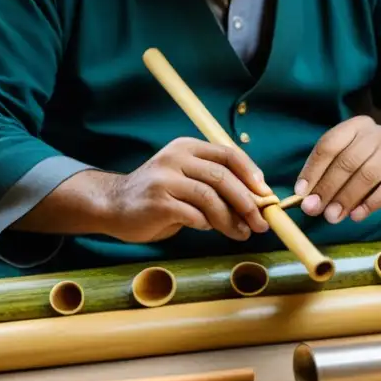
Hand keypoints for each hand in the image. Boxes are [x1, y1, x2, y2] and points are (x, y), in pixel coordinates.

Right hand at [100, 137, 272, 243]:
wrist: (114, 205)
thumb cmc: (157, 196)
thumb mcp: (185, 179)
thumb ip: (213, 185)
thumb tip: (254, 203)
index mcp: (187, 147)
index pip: (228, 154)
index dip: (251, 174)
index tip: (266, 194)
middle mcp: (176, 158)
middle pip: (222, 176)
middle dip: (247, 202)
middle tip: (261, 222)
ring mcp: (165, 179)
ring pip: (210, 197)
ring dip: (231, 219)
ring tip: (242, 233)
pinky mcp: (158, 202)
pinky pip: (194, 215)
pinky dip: (207, 224)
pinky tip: (208, 229)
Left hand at [294, 116, 380, 222]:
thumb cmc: (368, 161)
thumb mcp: (349, 156)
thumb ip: (327, 173)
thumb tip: (307, 199)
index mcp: (355, 126)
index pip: (329, 145)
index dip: (313, 169)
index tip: (300, 192)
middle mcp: (375, 134)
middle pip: (346, 162)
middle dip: (327, 188)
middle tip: (313, 209)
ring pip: (365, 176)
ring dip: (345, 199)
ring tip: (332, 217)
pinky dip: (368, 205)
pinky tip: (355, 216)